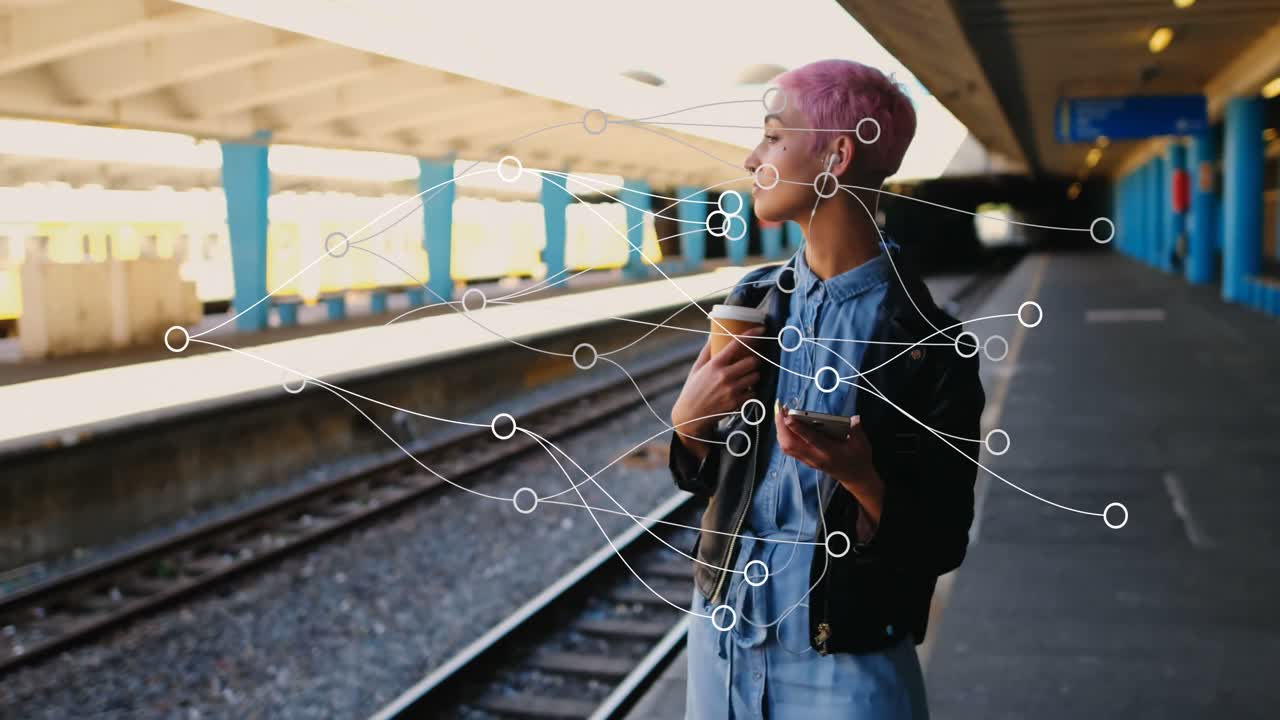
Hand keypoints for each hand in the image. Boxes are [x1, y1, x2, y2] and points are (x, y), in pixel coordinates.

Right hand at [670, 328, 764, 457]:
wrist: (690, 416)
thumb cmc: (693, 390)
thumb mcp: (697, 368)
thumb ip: (706, 351)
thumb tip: (712, 336)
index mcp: (715, 364)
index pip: (737, 344)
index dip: (752, 334)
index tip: (761, 330)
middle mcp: (725, 376)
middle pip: (753, 361)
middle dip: (755, 360)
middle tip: (752, 361)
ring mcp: (732, 390)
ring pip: (756, 376)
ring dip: (754, 375)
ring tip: (747, 376)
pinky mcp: (736, 403)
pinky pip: (753, 393)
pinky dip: (751, 391)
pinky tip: (743, 391)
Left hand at [775, 404, 883, 523]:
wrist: (855, 477)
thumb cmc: (858, 458)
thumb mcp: (861, 443)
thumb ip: (856, 430)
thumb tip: (854, 419)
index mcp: (829, 452)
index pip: (810, 439)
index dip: (798, 428)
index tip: (788, 417)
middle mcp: (816, 457)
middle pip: (791, 444)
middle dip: (782, 428)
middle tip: (780, 411)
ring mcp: (809, 460)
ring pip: (787, 448)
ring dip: (781, 431)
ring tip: (781, 415)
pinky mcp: (806, 460)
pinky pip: (789, 449)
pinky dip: (784, 437)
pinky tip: (784, 426)